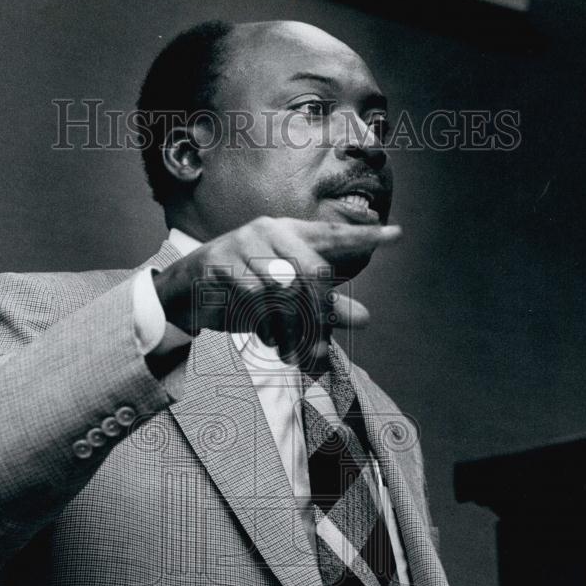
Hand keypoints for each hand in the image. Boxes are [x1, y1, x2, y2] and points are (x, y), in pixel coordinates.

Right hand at [152, 217, 401, 368]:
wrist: (186, 291)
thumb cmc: (244, 290)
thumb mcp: (285, 298)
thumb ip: (324, 307)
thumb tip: (364, 318)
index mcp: (289, 232)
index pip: (332, 235)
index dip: (364, 236)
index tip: (398, 235)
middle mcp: (268, 231)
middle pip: (312, 271)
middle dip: (321, 315)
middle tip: (322, 350)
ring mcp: (241, 246)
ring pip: (285, 291)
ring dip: (294, 330)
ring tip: (295, 354)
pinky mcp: (220, 266)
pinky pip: (255, 302)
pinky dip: (267, 328)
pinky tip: (269, 341)